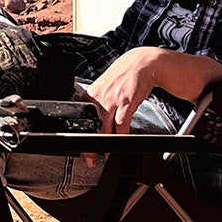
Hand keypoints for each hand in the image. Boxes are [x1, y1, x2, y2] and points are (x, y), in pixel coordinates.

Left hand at [81, 47, 161, 166]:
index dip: (79, 134)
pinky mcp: (126, 102)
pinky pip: (122, 124)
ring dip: (105, 144)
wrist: (142, 63)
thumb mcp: (104, 87)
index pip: (81, 118)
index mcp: (91, 94)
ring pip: (105, 128)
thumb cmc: (123, 77)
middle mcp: (99, 97)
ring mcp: (112, 100)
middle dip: (89, 145)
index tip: (79, 146)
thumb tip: (91, 119)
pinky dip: (121, 135)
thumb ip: (97, 102)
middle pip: (91, 126)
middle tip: (90, 158)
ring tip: (105, 155)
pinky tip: (121, 142)